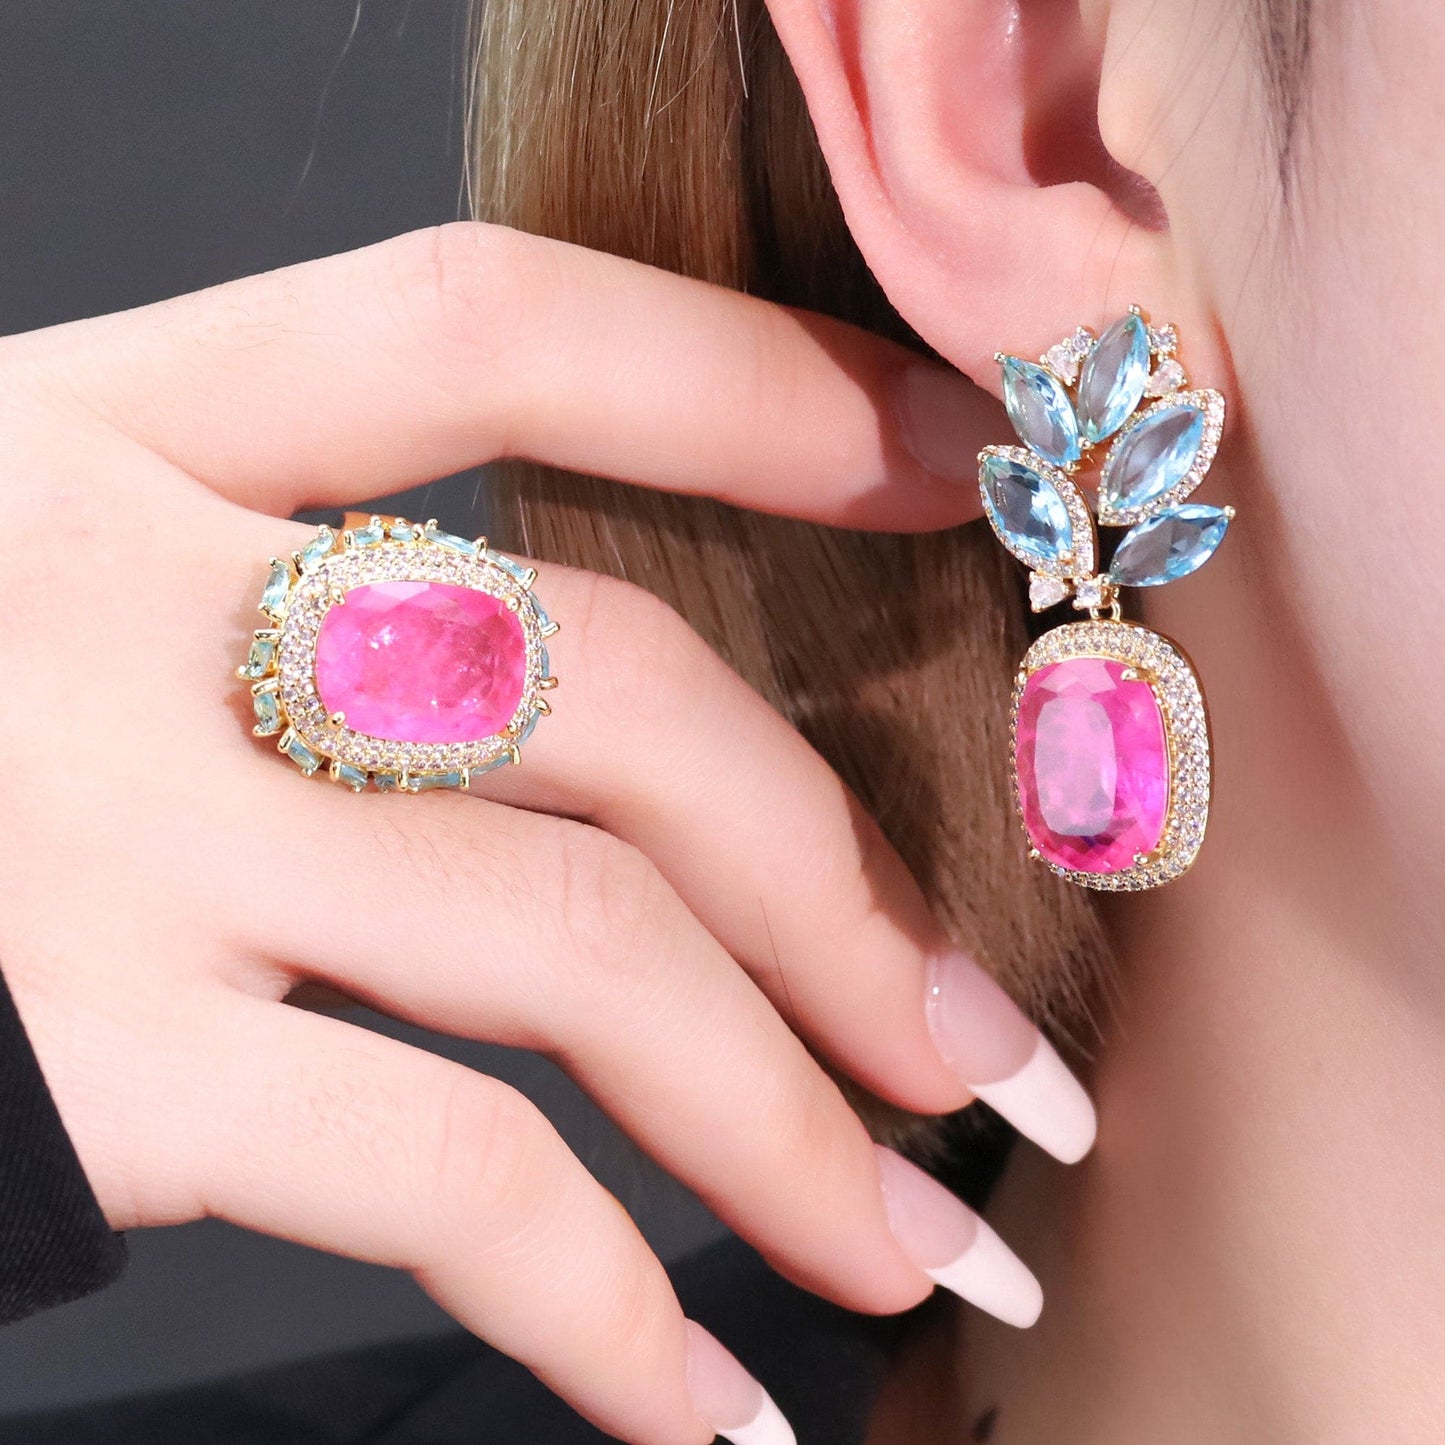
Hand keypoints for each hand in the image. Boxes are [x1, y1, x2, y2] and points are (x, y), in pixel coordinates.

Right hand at [0, 224, 1092, 1444]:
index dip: (751, 378)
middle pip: (615, 695)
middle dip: (846, 881)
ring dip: (789, 1112)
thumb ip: (307, 596)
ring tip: (920, 1230)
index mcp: (121, 425)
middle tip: (989, 1042)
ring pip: (576, 942)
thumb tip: (609, 719)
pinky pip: (438, 1180)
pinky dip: (607, 1306)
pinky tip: (707, 1400)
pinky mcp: (65, 1066)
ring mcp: (94, 832)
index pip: (499, 330)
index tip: (950, 461)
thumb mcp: (59, 573)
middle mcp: (119, 598)